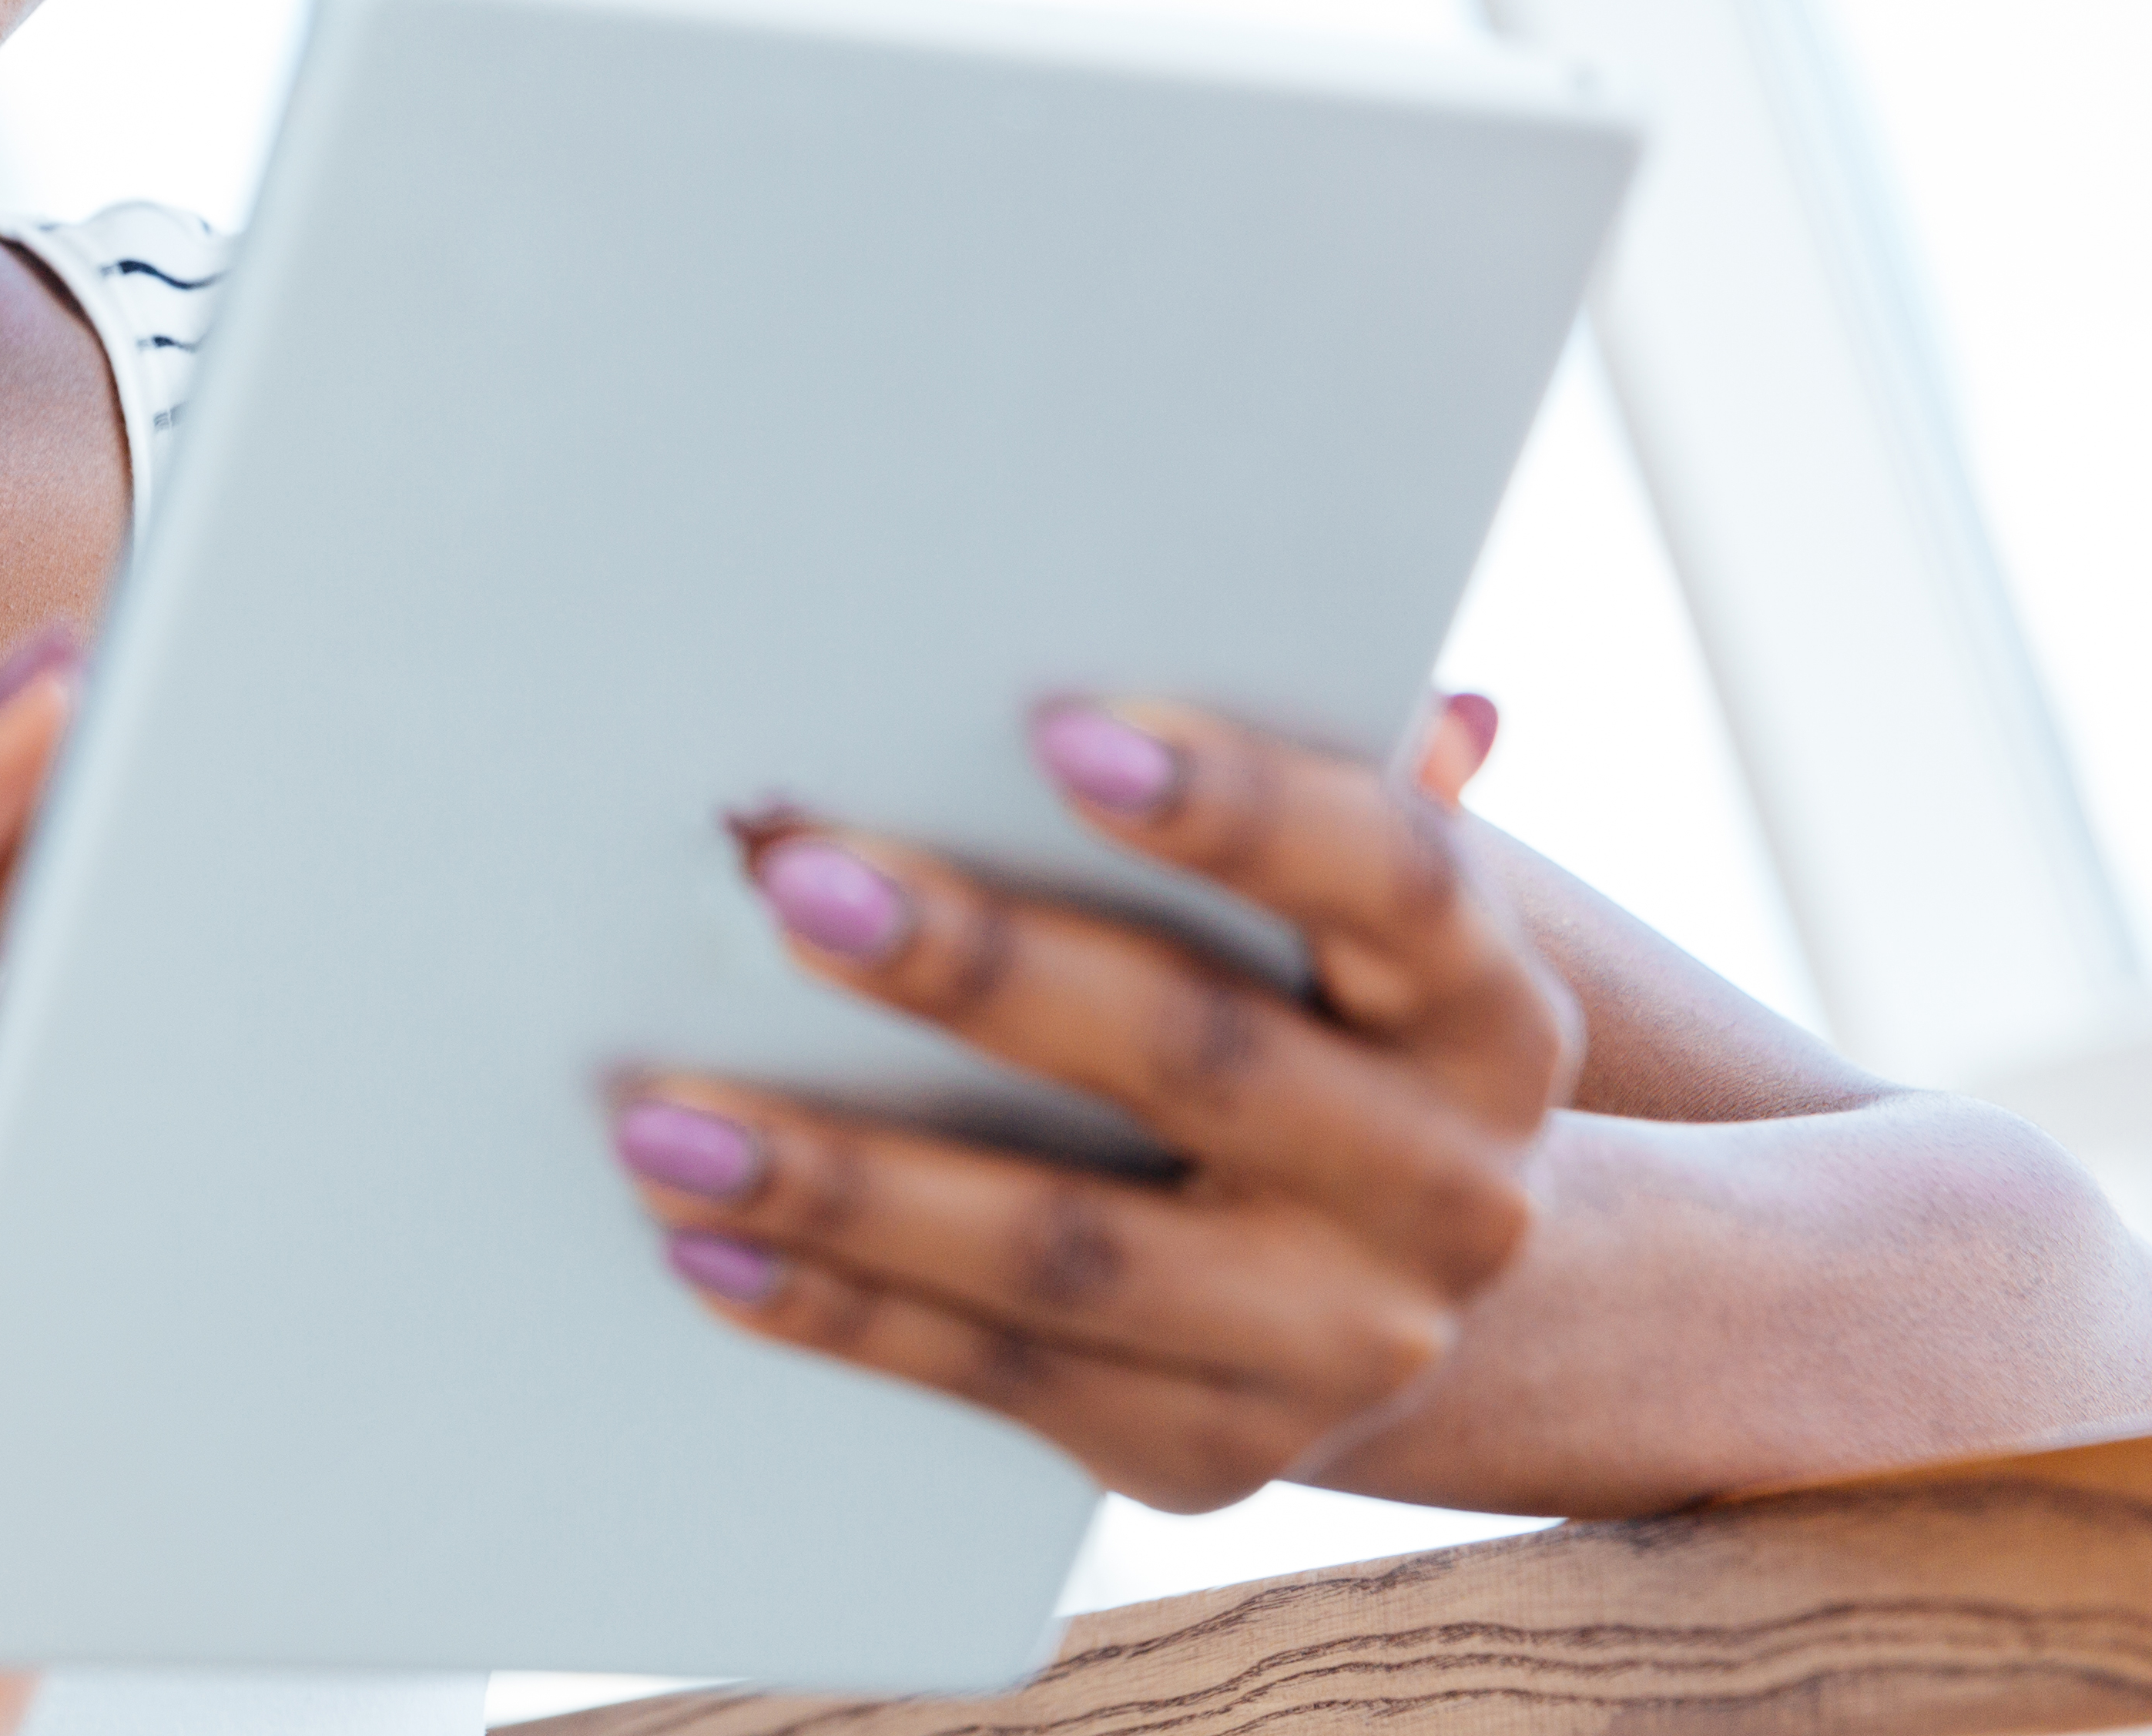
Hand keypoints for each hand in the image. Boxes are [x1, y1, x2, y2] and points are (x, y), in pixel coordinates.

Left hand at [612, 695, 1577, 1512]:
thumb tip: (1182, 696)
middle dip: (976, 967)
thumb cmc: (1328, 1020)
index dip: (1239, 802)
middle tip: (784, 885)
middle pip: (1195, 1057)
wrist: (1433, 1296)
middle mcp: (1449, 1185)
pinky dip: (837, 1313)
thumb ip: (1295, 790)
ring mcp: (1338, 1341)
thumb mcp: (1352, 916)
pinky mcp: (1211, 1455)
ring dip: (844, 1183)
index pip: (1393, 876)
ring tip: (663, 1119)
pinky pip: (998, 1379)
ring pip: (1067, 1252)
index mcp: (1488, 1005)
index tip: (1059, 727)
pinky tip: (703, 1248)